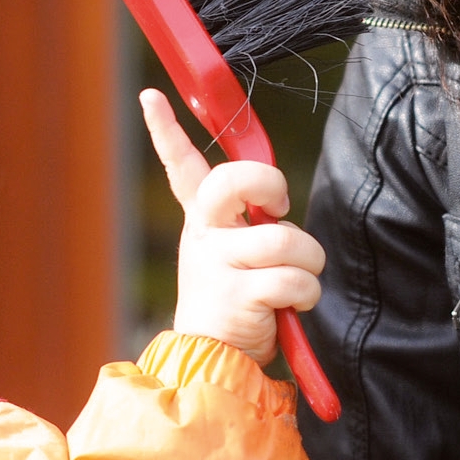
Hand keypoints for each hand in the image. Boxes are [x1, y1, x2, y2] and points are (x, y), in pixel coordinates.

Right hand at [142, 89, 324, 364]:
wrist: (212, 362)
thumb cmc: (235, 304)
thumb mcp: (233, 256)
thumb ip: (249, 225)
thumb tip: (279, 210)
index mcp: (202, 222)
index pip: (182, 167)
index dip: (165, 130)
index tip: (151, 98)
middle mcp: (204, 236)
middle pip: (234, 180)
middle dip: (270, 183)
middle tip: (281, 206)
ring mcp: (217, 264)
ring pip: (285, 238)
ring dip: (309, 263)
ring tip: (297, 283)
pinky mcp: (238, 294)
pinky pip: (294, 278)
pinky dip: (306, 293)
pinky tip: (292, 306)